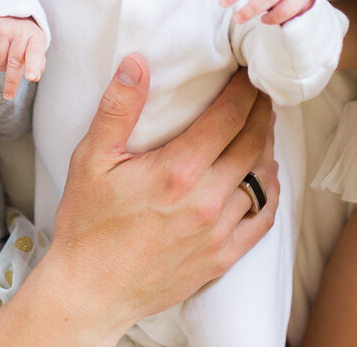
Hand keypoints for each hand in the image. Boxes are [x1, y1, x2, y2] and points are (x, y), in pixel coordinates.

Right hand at [0, 17, 45, 99]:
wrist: (13, 15)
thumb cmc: (26, 39)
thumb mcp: (36, 48)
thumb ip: (37, 63)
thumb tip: (35, 77)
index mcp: (35, 38)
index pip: (35, 53)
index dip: (33, 66)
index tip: (31, 78)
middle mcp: (20, 32)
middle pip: (14, 61)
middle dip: (11, 81)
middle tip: (9, 95)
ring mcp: (4, 28)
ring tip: (3, 61)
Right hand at [40, 59, 276, 340]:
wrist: (91, 292)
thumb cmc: (88, 223)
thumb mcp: (91, 159)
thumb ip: (118, 109)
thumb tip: (136, 63)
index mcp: (178, 171)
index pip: (229, 116)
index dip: (244, 89)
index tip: (249, 72)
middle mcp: (206, 200)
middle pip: (253, 143)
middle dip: (261, 111)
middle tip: (262, 92)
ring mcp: (218, 232)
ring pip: (262, 179)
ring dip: (266, 148)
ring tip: (262, 128)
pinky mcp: (222, 257)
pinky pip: (262, 219)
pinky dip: (268, 192)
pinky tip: (263, 177)